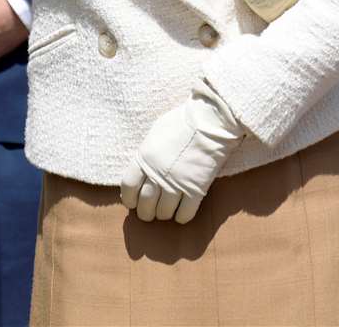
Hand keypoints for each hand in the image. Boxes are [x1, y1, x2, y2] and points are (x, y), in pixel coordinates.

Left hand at [121, 81, 244, 223]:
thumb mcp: (155, 133)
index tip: (132, 202)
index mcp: (144, 158)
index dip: (129, 199)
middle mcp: (157, 174)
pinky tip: (182, 213)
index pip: (128, 187)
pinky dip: (181, 217)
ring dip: (163, 215)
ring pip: (163, 212)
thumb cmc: (182, 121)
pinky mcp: (196, 190)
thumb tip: (142, 167)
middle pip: (144, 204)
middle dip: (145, 212)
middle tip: (149, 212)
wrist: (210, 121)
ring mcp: (176, 184)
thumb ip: (147, 153)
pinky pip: (184, 214)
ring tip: (166, 211)